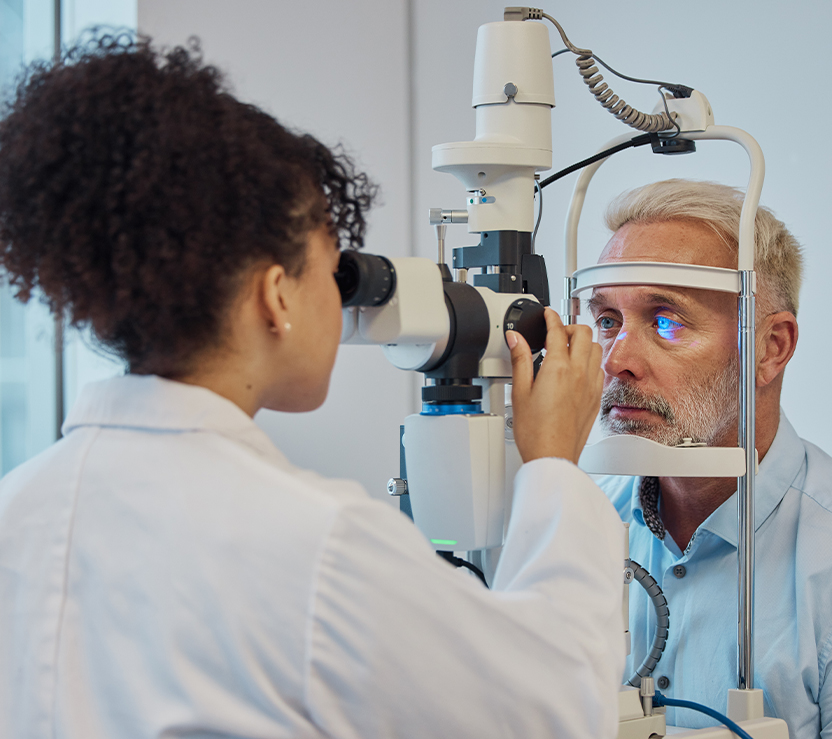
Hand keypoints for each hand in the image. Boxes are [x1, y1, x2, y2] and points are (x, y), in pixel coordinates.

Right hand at [507, 308, 602, 464]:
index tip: (547, 314)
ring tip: (567, 349)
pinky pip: (599, 368)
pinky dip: (589, 360)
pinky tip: (577, 369)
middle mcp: (579, 373)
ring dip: (583, 342)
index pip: (557, 330)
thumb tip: (515, 339)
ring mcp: (591, 385)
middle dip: (569, 326)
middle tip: (556, 332)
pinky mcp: (596, 397)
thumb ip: (519, 360)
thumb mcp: (519, 392)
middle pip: (583, 333)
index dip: (551, 317)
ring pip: (596, 348)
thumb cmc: (535, 431)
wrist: (553, 456)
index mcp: (558, 368)